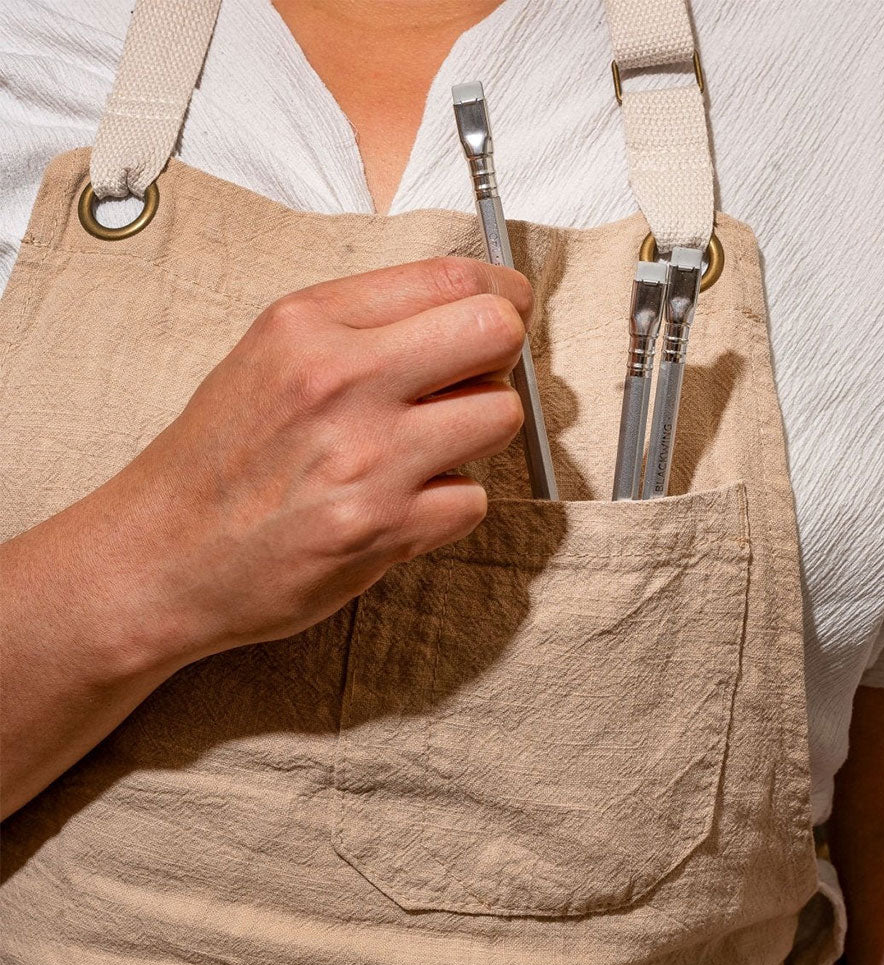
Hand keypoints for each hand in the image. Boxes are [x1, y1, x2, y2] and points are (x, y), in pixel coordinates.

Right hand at [102, 256, 531, 662]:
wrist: (163, 555)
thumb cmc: (219, 459)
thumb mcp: (270, 356)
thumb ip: (362, 327)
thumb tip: (465, 311)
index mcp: (311, 325)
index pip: (452, 278)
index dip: (501, 292)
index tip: (507, 307)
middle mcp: (342, 380)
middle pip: (495, 332)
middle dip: (504, 355)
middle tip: (478, 377)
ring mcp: (368, 457)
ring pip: (501, 416)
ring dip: (480, 433)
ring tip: (432, 447)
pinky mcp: (384, 528)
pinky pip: (472, 499)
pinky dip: (449, 503)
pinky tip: (405, 504)